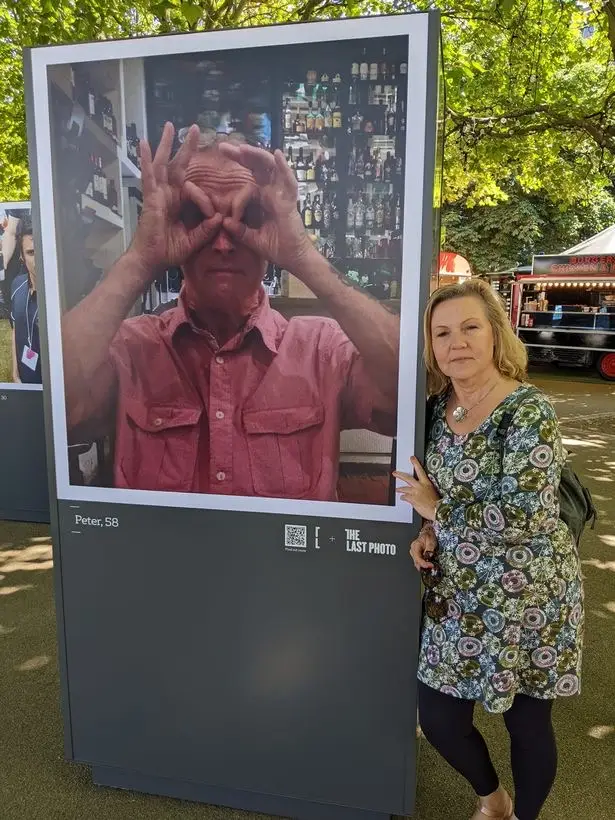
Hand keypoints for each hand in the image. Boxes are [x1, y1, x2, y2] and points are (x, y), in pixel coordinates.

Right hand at [128, 122, 222, 278]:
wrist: (152, 260)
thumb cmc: (170, 251)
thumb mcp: (194, 239)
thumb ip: (207, 229)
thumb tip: (221, 218)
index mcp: (180, 203)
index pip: (193, 187)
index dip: (205, 197)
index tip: (214, 210)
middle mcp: (169, 194)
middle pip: (178, 165)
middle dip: (186, 147)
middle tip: (195, 128)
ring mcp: (158, 193)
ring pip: (163, 163)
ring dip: (167, 144)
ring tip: (170, 125)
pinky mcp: (150, 197)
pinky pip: (148, 175)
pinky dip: (146, 159)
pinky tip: (144, 142)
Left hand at [216, 143, 312, 272]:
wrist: (292, 259)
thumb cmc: (276, 247)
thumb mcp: (251, 238)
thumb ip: (239, 230)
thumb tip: (223, 221)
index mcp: (263, 199)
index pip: (248, 181)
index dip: (236, 185)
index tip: (225, 201)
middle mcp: (273, 192)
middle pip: (258, 167)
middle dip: (242, 155)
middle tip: (223, 146)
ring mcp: (282, 195)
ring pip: (271, 168)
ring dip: (258, 156)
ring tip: (243, 148)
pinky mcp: (290, 202)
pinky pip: (289, 182)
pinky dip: (284, 168)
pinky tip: (277, 154)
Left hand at [394, 457, 440, 520]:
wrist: (436, 510)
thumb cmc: (437, 503)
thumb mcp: (432, 492)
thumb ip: (425, 489)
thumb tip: (421, 490)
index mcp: (426, 483)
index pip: (420, 470)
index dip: (415, 463)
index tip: (412, 458)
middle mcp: (420, 486)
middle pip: (407, 478)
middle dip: (400, 475)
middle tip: (395, 473)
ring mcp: (415, 492)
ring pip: (404, 488)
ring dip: (400, 489)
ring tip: (397, 489)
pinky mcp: (412, 499)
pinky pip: (405, 497)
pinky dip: (403, 497)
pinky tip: (402, 498)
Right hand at [409, 526, 436, 570]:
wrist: (428, 534)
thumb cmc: (429, 536)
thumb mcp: (431, 540)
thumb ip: (430, 548)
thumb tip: (429, 556)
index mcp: (415, 546)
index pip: (417, 558)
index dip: (424, 563)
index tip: (431, 565)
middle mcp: (413, 551)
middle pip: (417, 562)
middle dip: (425, 567)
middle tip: (433, 567)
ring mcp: (414, 554)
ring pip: (418, 564)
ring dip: (425, 567)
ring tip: (432, 567)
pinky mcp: (417, 557)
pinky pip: (420, 563)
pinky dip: (424, 565)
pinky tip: (429, 566)